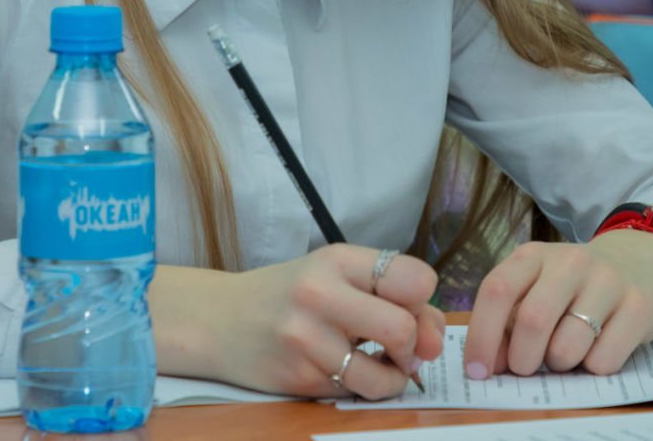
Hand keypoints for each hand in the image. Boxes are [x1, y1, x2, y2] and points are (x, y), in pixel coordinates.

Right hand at [209, 245, 444, 398]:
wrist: (219, 320)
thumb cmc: (290, 294)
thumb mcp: (336, 275)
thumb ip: (389, 295)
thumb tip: (433, 338)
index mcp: (337, 259)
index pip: (415, 278)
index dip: (422, 299)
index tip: (407, 307)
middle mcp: (320, 294)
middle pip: (403, 328)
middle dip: (414, 345)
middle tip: (400, 348)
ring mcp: (306, 339)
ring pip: (383, 373)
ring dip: (394, 377)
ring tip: (381, 366)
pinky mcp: (298, 377)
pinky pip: (356, 393)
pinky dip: (365, 388)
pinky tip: (350, 373)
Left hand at [463, 229, 652, 379]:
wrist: (638, 262)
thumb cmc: (573, 286)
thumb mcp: (536, 288)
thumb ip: (508, 322)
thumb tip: (490, 366)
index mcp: (534, 256)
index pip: (497, 290)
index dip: (482, 336)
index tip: (478, 371)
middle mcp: (570, 262)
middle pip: (532, 321)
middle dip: (522, 359)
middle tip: (526, 368)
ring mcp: (607, 281)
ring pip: (567, 347)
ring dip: (559, 365)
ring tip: (566, 353)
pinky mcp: (639, 307)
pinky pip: (604, 360)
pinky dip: (592, 369)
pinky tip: (597, 349)